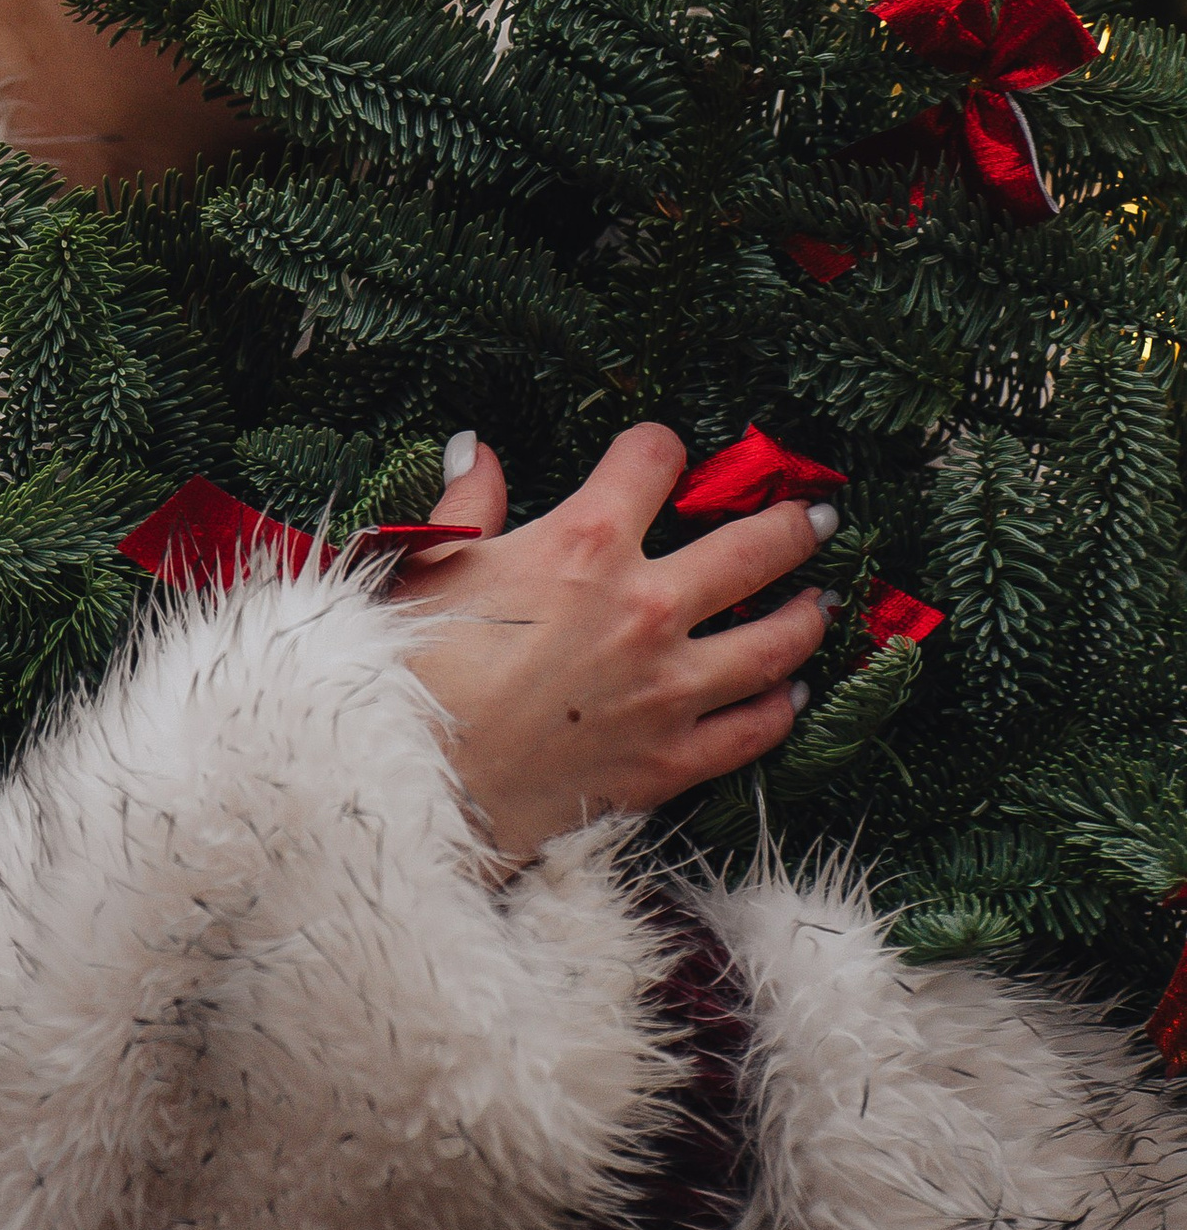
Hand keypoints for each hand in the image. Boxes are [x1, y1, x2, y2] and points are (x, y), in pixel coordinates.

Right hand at [385, 423, 830, 874]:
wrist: (411, 780)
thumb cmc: (409, 666)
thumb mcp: (430, 564)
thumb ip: (468, 503)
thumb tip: (476, 450)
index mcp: (585, 543)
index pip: (652, 462)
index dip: (658, 448)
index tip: (662, 455)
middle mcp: (645, 607)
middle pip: (754, 547)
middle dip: (792, 523)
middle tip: (814, 516)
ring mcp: (668, 689)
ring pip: (776, 641)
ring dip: (807, 615)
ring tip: (820, 602)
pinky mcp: (669, 760)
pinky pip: (752, 731)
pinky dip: (780, 708)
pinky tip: (790, 693)